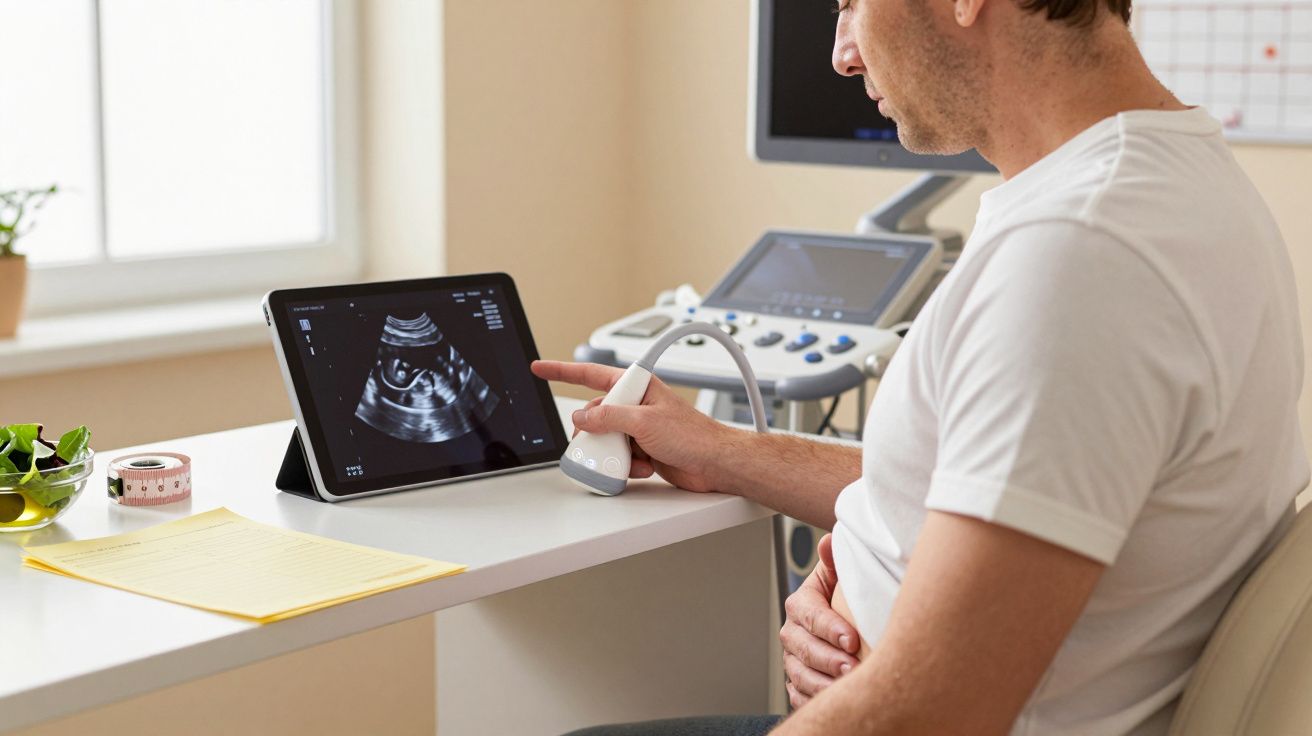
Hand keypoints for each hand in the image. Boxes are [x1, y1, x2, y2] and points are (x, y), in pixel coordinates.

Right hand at [531, 360, 739, 491]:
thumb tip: (583, 417)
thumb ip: (609, 417)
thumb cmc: (694, 435)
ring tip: (633, 458)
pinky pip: (619, 457)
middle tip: (602, 443)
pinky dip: (628, 465)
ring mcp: (638, 429)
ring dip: (615, 453)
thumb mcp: (644, 422)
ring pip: (605, 440)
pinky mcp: (643, 450)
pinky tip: (645, 466)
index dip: (562, 371)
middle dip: (595, 434)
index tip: (539, 368)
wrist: (715, 463)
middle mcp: (636, 406)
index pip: (591, 374)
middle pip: (594, 416)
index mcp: (637, 387)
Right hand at [780, 533, 860, 707]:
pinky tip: (833, 701)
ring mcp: (793, 659)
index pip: (810, 616)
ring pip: (800, 676)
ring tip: (846, 689)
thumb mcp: (841, 574)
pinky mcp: (799, 682)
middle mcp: (792, 632)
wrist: (845, 618)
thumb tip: (829, 541)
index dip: (830, 628)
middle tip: (852, 668)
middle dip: (827, 660)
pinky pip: (799, 696)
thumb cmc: (845, 596)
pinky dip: (813, 700)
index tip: (852, 640)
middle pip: (803, 649)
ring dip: (822, 684)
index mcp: (800, 604)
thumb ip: (836, 560)